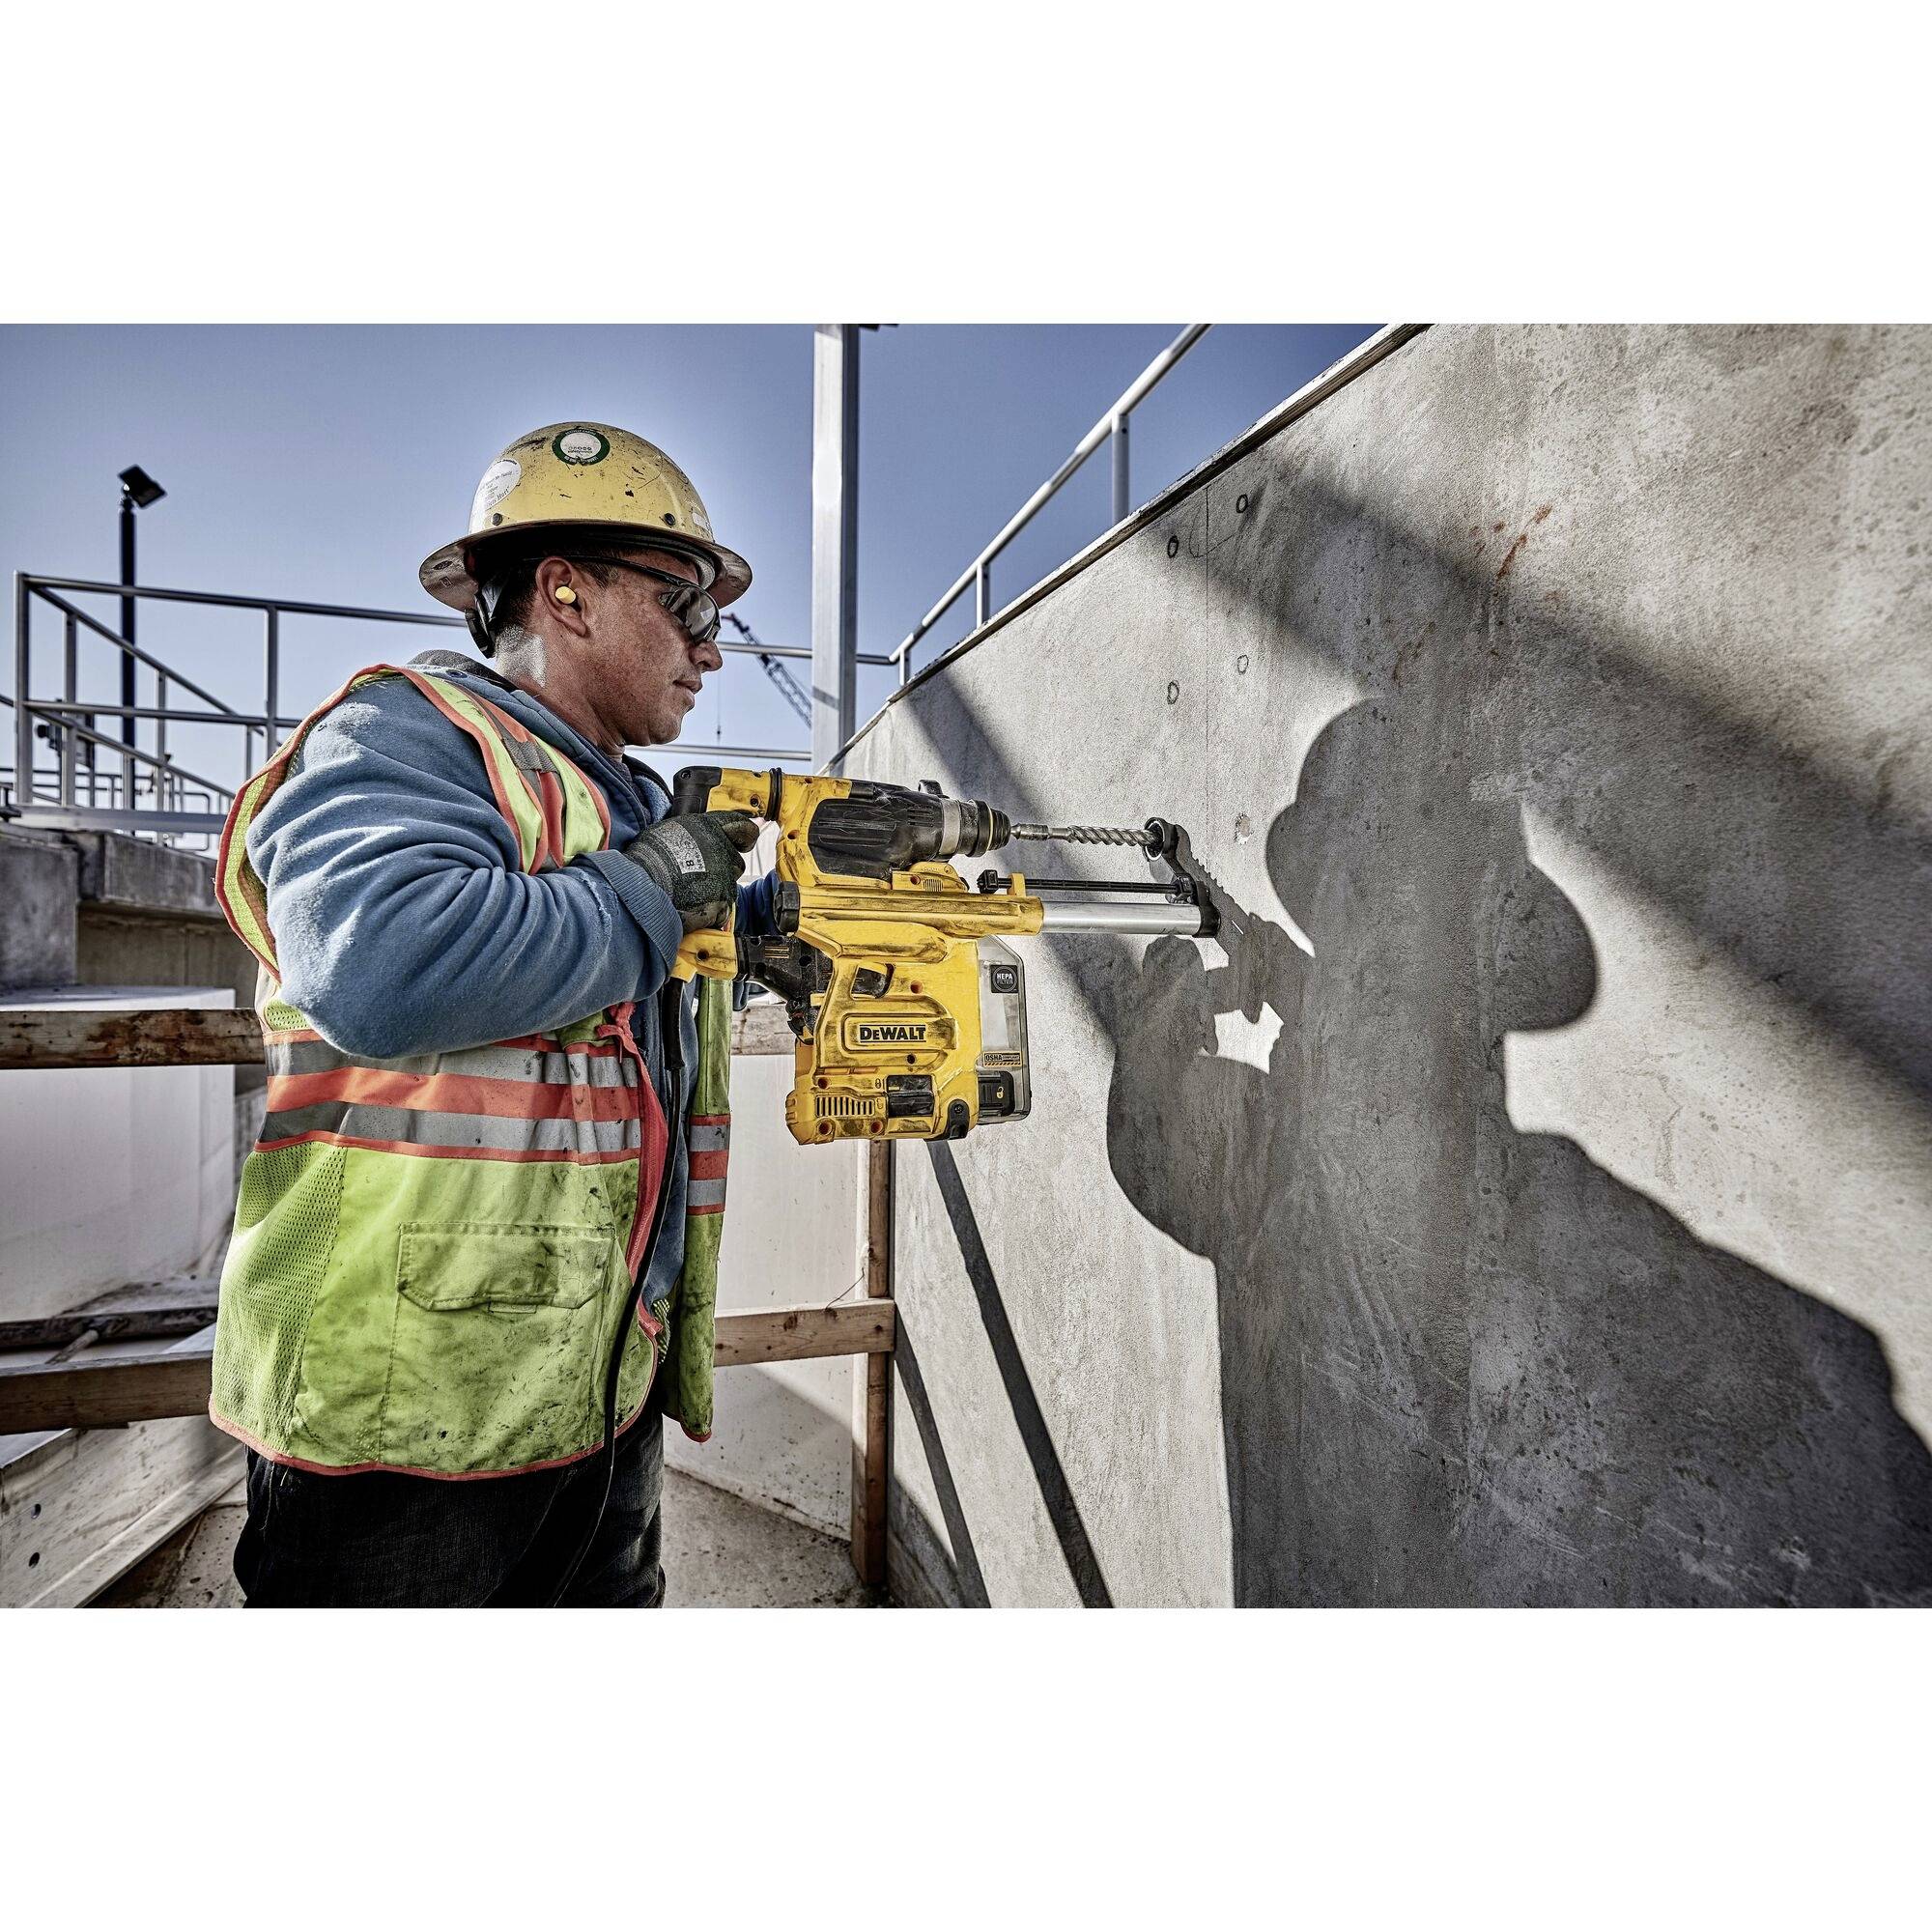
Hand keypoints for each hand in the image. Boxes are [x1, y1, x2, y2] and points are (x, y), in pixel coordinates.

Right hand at [623, 811, 759, 932]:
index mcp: (708, 828)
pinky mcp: (722, 901)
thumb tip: (696, 838)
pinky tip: (690, 907)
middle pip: (736, 862)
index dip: (744, 837)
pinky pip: (721, 909)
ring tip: (688, 893)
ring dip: (714, 891)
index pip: (743, 828)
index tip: (743, 843)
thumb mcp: (668, 832)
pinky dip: (708, 912)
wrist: (639, 887)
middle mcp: (721, 849)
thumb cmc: (646, 859)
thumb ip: (692, 833)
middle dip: (723, 870)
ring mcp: (724, 876)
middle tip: (699, 876)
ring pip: (729, 887)